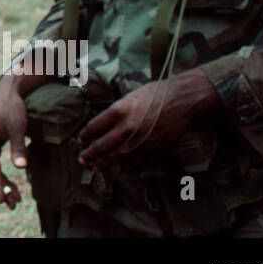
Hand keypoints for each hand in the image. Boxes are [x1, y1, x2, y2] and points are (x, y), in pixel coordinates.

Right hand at [0, 75, 30, 208]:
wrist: (6, 92)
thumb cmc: (12, 108)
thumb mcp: (18, 127)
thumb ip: (18, 148)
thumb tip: (21, 168)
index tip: (2, 200)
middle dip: (2, 187)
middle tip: (15, 203)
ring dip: (2, 182)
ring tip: (16, 197)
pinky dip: (0, 173)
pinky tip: (10, 183)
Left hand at [77, 68, 217, 170]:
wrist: (181, 99)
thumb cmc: (155, 93)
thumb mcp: (129, 98)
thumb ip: (116, 112)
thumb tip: (103, 125)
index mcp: (118, 110)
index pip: (93, 127)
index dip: (84, 136)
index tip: (81, 141)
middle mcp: (127, 127)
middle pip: (101, 146)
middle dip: (89, 154)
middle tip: (82, 159)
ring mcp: (140, 140)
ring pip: (116, 157)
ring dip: (104, 164)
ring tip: (95, 166)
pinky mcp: (153, 148)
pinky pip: (136, 162)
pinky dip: (127, 168)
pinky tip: (122, 170)